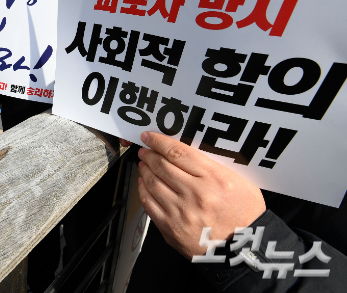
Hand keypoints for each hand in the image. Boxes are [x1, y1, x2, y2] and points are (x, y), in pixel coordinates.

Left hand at [137, 132, 265, 259]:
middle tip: (145, 151)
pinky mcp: (170, 228)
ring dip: (145, 170)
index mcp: (214, 179)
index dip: (159, 142)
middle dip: (149, 155)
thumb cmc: (244, 217)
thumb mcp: (239, 182)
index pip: (178, 153)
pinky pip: (149, 204)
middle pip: (162, 166)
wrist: (243, 250)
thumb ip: (212, 167)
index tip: (150, 137)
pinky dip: (143, 191)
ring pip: (152, 183)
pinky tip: (143, 184)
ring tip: (144, 165)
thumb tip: (184, 154)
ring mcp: (181, 212)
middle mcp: (195, 194)